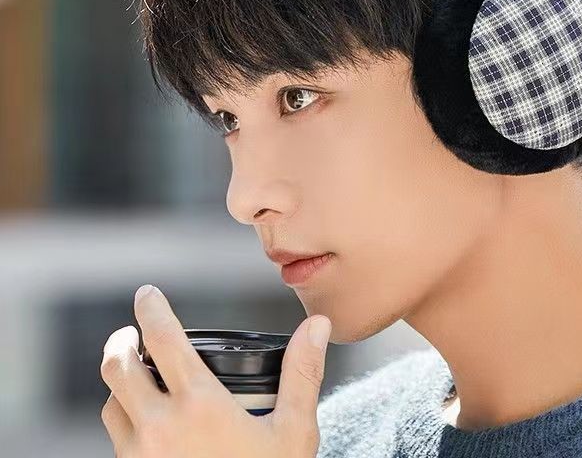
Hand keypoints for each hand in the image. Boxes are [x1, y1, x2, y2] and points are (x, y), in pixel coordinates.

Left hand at [99, 284, 330, 456]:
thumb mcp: (294, 433)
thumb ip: (303, 374)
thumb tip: (318, 326)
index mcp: (198, 405)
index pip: (162, 339)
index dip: (151, 308)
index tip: (146, 293)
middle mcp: (159, 429)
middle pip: (118, 368)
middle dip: (121, 342)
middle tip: (131, 333)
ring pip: (111, 407)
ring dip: (120, 385)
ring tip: (139, 377)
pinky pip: (117, 442)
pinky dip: (124, 421)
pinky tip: (148, 424)